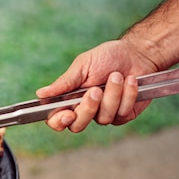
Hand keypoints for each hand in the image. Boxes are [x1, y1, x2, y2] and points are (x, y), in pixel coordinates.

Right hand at [36, 40, 157, 131]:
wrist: (137, 54)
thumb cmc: (107, 57)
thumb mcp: (82, 66)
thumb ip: (64, 83)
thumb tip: (41, 94)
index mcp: (70, 98)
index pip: (56, 119)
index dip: (58, 121)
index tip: (68, 113)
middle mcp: (85, 109)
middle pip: (78, 125)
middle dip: (88, 108)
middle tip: (96, 90)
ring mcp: (105, 114)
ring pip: (103, 118)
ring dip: (112, 94)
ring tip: (117, 75)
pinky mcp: (124, 114)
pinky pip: (122, 114)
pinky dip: (127, 95)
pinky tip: (130, 81)